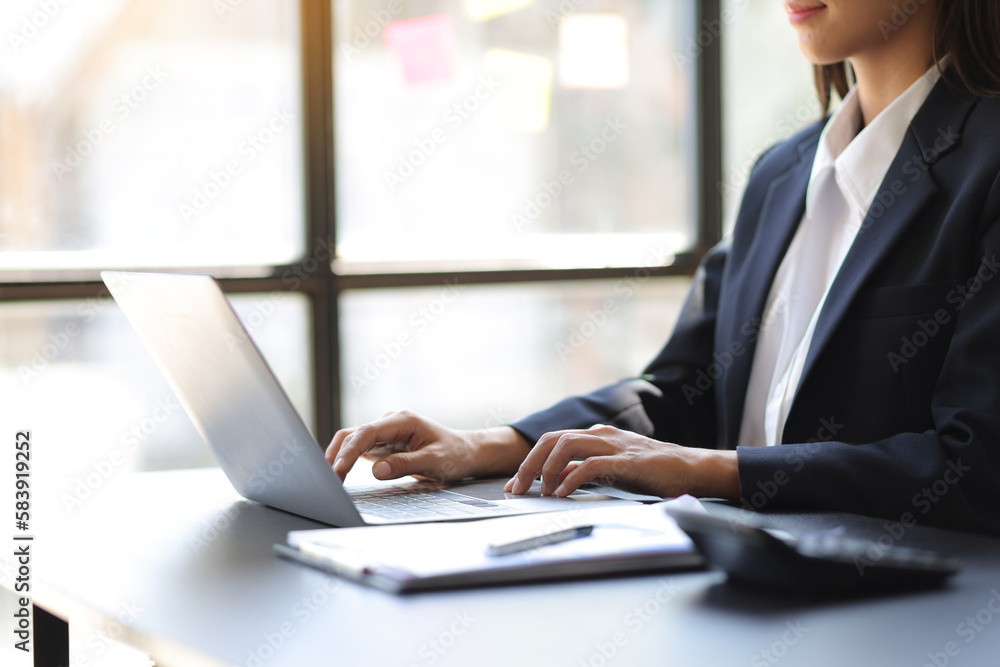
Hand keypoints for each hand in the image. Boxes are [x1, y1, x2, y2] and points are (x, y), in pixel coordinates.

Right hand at [326, 410, 530, 482]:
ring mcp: (385, 433)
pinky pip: (359, 449)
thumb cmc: (454, 454)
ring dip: (339, 458)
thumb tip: (376, 470)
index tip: (338, 471)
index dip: (349, 452)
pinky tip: (338, 475)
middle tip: (328, 481)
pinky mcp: (382, 445)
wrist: (465, 453)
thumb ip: (405, 465)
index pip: (367, 433)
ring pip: (352, 440)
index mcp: (402, 421)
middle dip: (338, 456)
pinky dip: (346, 461)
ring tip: (329, 480)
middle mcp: (390, 423)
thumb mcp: (435, 462)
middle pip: (353, 434)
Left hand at [503, 424, 739, 498]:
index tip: (515, 484)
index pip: (552, 441)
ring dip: (546, 469)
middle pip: (552, 439)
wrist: (691, 469)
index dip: (529, 461)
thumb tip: (554, 481)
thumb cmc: (653, 471)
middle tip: (516, 489)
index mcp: (596, 435)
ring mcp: (614, 445)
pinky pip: (590, 464)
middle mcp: (601, 435)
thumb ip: (584, 471)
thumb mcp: (610, 471)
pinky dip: (571, 478)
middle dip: (529, 465)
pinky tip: (563, 493)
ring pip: (566, 445)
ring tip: (539, 492)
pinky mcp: (626, 460)